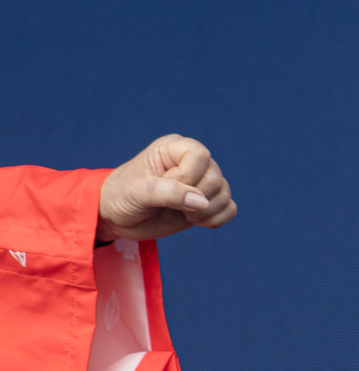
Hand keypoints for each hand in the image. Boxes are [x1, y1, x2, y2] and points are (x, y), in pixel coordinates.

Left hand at [97, 135, 238, 241]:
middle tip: (171, 206)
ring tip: (182, 215)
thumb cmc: (121, 196)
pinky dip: (215, 219)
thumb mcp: (139, 192)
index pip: (200, 155)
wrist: (116, 218)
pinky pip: (229, 209)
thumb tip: (203, 202)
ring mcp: (201, 182)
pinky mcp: (207, 202)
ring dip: (205, 211)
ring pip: (224, 193)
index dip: (187, 176)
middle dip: (195, 198)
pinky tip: (194, 221)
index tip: (164, 186)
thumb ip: (170, 193)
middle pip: (215, 177)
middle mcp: (193, 163)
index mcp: (175, 149)